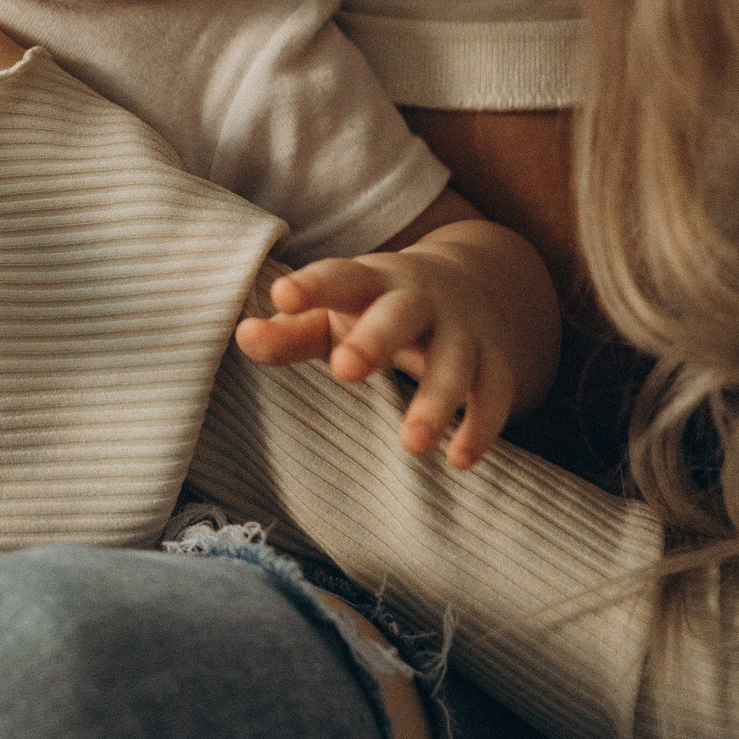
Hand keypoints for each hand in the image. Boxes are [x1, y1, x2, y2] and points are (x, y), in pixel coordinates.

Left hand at [237, 251, 516, 469]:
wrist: (473, 281)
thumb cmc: (376, 308)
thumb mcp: (333, 314)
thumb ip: (289, 332)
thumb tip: (242, 336)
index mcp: (370, 281)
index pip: (339, 277)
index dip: (312, 286)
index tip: (282, 296)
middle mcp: (419, 301)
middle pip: (400, 314)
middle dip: (375, 338)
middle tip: (345, 370)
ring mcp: (462, 330)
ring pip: (455, 361)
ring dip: (436, 400)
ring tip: (411, 445)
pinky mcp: (494, 361)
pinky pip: (495, 392)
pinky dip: (482, 426)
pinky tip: (458, 461)